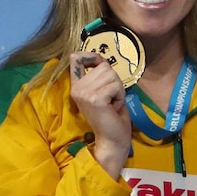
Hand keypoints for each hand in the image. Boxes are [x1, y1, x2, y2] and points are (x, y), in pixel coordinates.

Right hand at [69, 52, 130, 178]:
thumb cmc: (111, 116)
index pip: (76, 58)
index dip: (92, 56)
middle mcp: (77, 88)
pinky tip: (114, 107)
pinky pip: (115, 86)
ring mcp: (84, 93)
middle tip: (111, 98)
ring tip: (113, 103)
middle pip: (104, 67)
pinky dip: (120, 95)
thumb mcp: (103, 91)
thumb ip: (100, 76)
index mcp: (76, 86)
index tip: (101, 63)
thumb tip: (102, 60)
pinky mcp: (95, 99)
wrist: (112, 140)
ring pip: (111, 75)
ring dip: (118, 89)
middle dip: (114, 81)